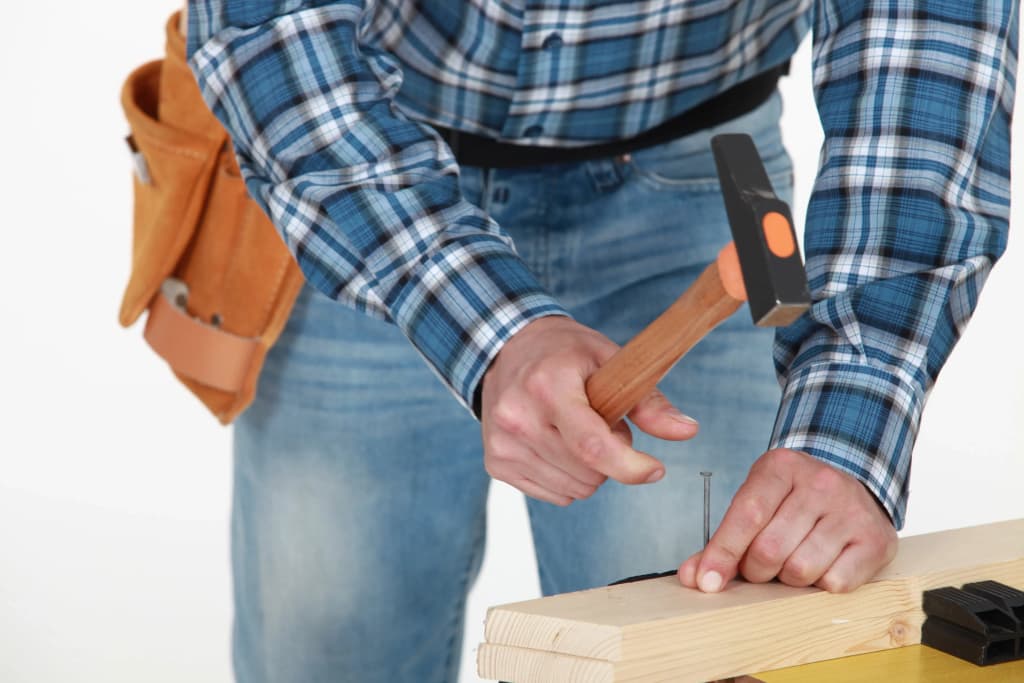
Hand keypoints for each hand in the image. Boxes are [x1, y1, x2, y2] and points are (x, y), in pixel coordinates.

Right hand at [480, 316, 699, 505]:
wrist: (506, 350)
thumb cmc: (562, 353)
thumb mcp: (609, 359)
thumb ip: (648, 400)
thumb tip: (687, 431)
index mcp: (547, 386)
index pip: (592, 446)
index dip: (630, 467)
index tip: (655, 469)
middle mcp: (518, 417)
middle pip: (588, 472)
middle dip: (611, 458)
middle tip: (602, 423)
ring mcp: (503, 443)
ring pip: (574, 489)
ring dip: (589, 470)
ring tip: (577, 431)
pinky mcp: (497, 463)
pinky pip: (554, 494)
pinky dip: (568, 477)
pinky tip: (558, 444)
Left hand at [678, 448, 897, 592]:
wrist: (853, 484)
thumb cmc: (793, 501)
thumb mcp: (757, 502)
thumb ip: (723, 540)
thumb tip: (692, 577)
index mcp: (781, 466)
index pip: (746, 515)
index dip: (722, 553)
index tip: (706, 583)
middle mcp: (820, 483)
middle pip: (770, 549)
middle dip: (756, 570)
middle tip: (760, 566)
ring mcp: (852, 510)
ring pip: (801, 570)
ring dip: (788, 579)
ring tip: (792, 562)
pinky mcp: (876, 540)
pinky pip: (835, 584)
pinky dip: (821, 585)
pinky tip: (822, 565)